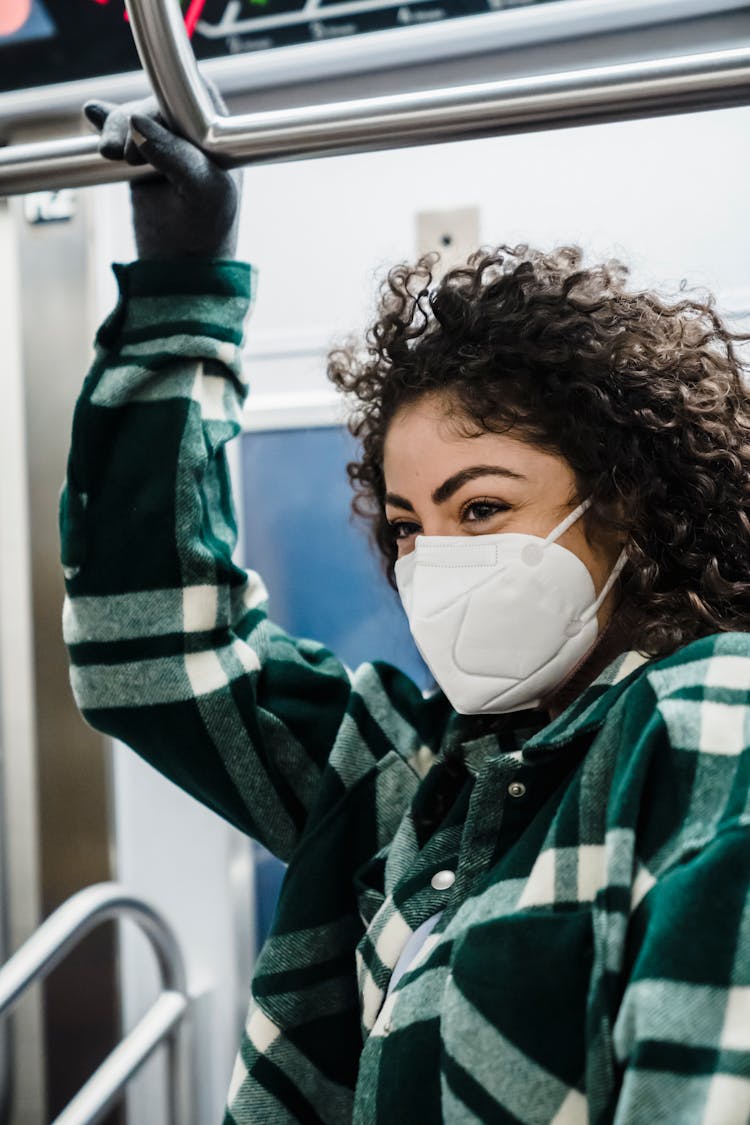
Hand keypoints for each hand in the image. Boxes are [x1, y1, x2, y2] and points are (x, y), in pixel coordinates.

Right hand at [83, 84, 241, 260]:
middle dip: (129, 121)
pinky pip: (116, 129)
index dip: (161, 107)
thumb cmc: (206, 228)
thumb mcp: (202, 192)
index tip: (142, 132)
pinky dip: (103, 122)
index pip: (185, 98)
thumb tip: (136, 122)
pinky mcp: (137, 155)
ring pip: (129, 118)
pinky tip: (93, 115)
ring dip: (114, 129)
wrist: (182, 262)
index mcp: (214, 132)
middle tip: (119, 154)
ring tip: (108, 152)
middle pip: (151, 105)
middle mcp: (188, 131)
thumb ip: (175, 156)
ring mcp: (161, 140)